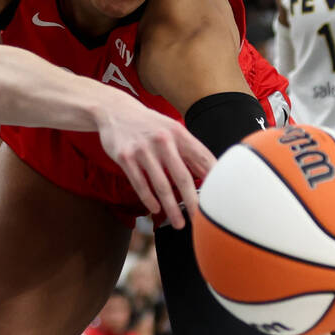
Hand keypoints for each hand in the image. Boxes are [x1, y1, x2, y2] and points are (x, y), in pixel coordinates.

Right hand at [96, 98, 214, 227]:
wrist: (115, 111)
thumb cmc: (148, 124)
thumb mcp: (171, 129)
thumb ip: (188, 150)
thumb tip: (210, 172)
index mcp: (178, 132)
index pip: (201, 157)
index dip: (213, 178)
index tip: (219, 197)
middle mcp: (162, 140)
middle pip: (182, 177)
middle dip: (193, 202)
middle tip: (200, 219)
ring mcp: (142, 149)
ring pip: (161, 185)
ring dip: (171, 208)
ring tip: (179, 222)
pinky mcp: (125, 157)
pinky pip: (140, 184)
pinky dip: (149, 200)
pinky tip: (156, 209)